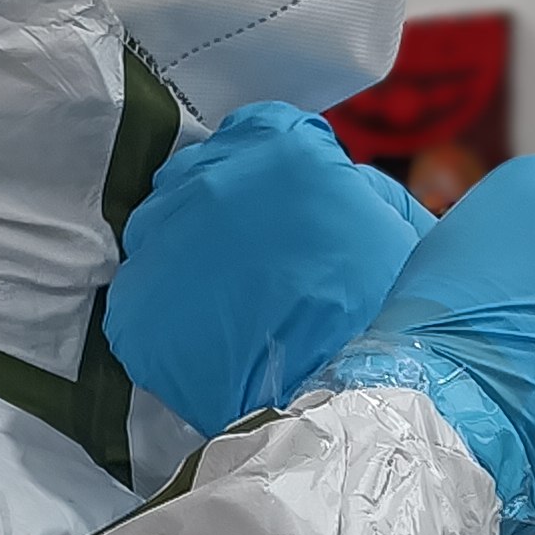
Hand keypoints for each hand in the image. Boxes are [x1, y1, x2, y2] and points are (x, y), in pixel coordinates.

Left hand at [108, 102, 432, 432]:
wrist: (351, 402)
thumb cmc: (389, 314)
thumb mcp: (399, 225)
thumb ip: (355, 185)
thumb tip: (332, 181)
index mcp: (281, 148)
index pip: (259, 131)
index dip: (274, 171)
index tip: (284, 206)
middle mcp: (210, 179)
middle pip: (199, 173)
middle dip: (225, 206)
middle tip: (256, 256)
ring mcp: (164, 243)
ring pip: (159, 229)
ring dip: (187, 255)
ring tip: (226, 299)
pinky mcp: (136, 310)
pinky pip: (139, 296)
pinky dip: (166, 313)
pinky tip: (202, 336)